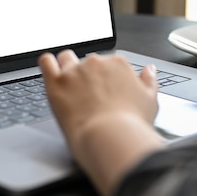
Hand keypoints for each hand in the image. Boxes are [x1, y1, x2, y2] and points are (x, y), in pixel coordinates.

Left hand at [39, 50, 163, 195]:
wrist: (111, 137)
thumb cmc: (131, 124)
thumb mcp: (150, 100)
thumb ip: (149, 80)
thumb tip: (149, 69)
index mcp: (118, 63)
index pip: (109, 62)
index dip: (106, 78)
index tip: (106, 91)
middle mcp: (95, 62)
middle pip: (88, 62)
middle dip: (87, 75)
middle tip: (89, 95)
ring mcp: (74, 71)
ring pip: (66, 59)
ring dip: (67, 67)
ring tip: (69, 86)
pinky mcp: (56, 82)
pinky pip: (46, 62)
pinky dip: (47, 64)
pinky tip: (50, 71)